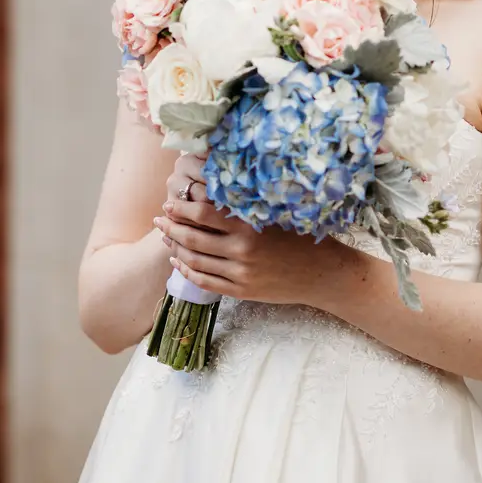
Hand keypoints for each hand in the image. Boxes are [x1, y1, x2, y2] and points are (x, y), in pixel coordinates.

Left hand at [154, 157, 347, 305]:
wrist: (322, 273)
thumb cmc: (301, 237)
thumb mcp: (275, 215)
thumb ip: (246, 207)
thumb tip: (214, 191)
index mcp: (249, 226)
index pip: (203, 214)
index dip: (182, 208)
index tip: (170, 202)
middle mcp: (241, 251)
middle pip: (193, 238)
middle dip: (171, 227)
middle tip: (159, 218)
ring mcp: (240, 274)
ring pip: (195, 261)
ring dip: (175, 248)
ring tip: (165, 238)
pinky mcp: (241, 291)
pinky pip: (205, 282)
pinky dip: (187, 272)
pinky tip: (178, 263)